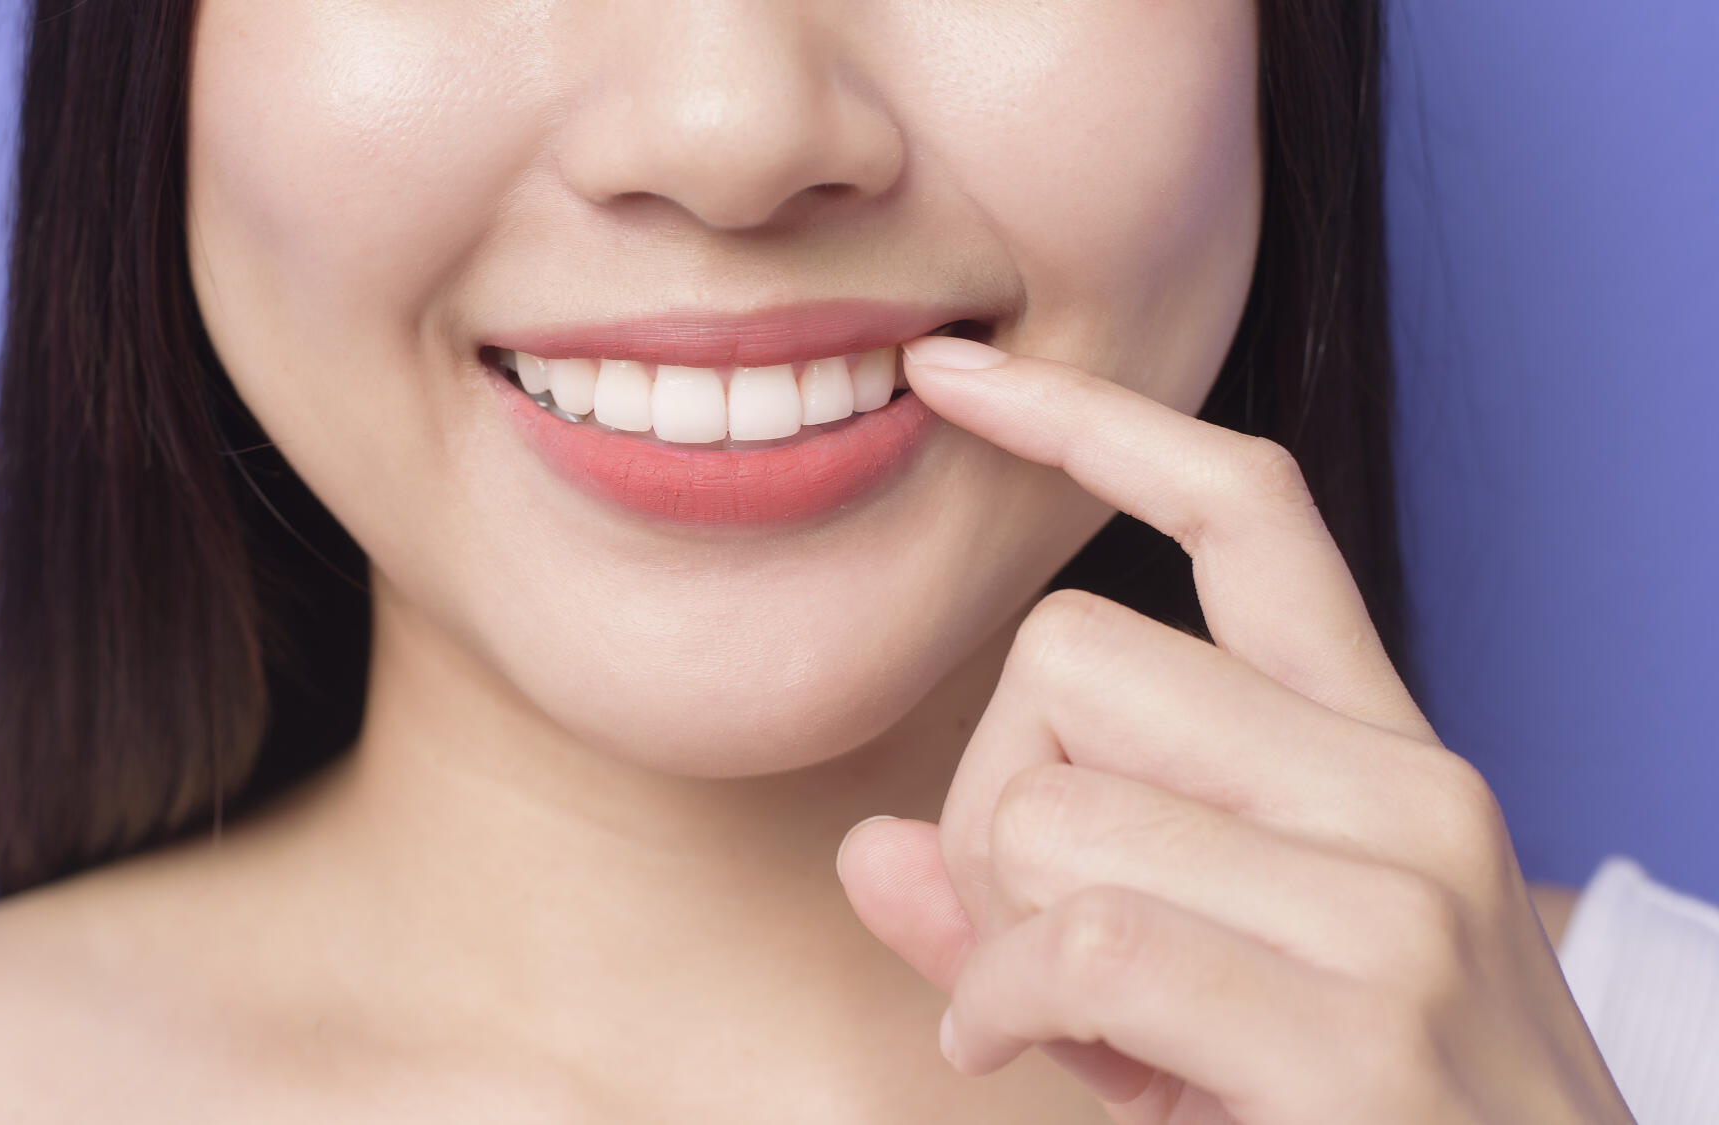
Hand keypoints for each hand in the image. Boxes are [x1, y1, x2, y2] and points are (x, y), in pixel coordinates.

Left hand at [834, 336, 1632, 1123]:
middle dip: (995, 793)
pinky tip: (1006, 1052)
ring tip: (1050, 1016)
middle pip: (1071, 652)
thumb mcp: (1189, 1003)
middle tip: (1028, 932)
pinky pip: (1072, 942)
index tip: (953, 373)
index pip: (1245, 505)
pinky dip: (995, 1006)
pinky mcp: (1361, 1025)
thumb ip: (1023, 919)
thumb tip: (871, 851)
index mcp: (1377, 752)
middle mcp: (1406, 789)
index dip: (1087, 421)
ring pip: (1049, 804)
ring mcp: (1400, 900)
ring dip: (993, 927)